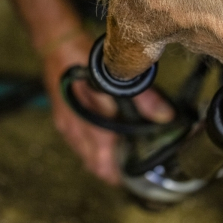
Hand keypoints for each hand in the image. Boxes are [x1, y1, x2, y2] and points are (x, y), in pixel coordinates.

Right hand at [43, 32, 173, 184]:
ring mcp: (66, 123)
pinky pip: (79, 142)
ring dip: (102, 160)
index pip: (101, 163)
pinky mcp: (64, 116)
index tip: (133, 181)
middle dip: (112, 171)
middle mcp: (72, 128)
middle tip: (134, 171)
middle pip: (92, 163)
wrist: (56, 41)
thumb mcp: (116, 76)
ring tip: (124, 158)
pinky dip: (93, 148)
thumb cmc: (83, 57)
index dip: (117, 176)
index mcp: (84, 123)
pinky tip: (107, 140)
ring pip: (85, 154)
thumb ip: (142, 98)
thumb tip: (166, 117)